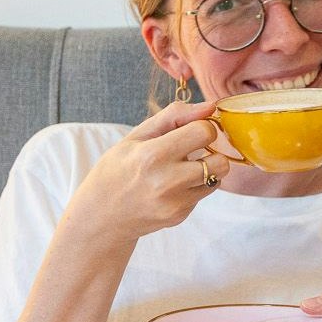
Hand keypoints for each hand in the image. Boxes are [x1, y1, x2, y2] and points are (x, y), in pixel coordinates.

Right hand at [66, 100, 226, 245]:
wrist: (101, 214)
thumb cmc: (118, 168)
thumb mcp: (137, 135)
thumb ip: (175, 116)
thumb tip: (210, 106)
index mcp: (152, 155)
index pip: (204, 132)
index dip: (202, 127)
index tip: (190, 131)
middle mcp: (166, 182)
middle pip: (220, 161)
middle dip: (210, 151)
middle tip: (190, 150)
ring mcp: (175, 203)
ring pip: (217, 178)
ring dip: (206, 169)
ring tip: (182, 168)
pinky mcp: (180, 215)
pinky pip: (204, 193)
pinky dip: (194, 186)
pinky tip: (172, 186)